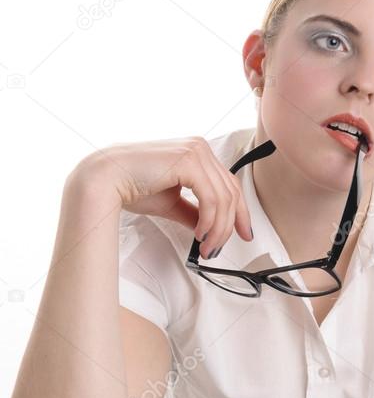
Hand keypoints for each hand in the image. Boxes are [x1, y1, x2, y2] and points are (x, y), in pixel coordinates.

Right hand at [68, 136, 251, 258]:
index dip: (240, 213)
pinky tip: (200, 234)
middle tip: (218, 248)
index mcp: (197, 154)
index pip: (229, 185)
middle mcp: (200, 148)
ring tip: (206, 247)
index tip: (244, 234)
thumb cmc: (131, 186)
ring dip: (218, 229)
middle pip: (231, 192)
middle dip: (230, 226)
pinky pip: (211, 198)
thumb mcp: (171, 202)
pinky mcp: (189, 160)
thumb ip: (193, 212)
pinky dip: (210, 220)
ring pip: (224, 198)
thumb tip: (211, 229)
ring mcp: (196, 152)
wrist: (104, 179)